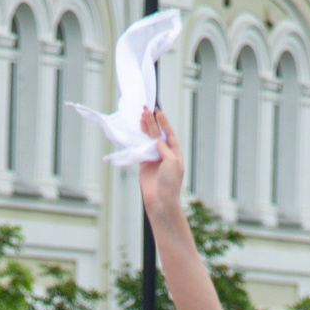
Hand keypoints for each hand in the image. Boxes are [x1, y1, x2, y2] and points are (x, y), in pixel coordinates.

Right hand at [138, 106, 185, 225]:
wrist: (160, 200)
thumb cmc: (170, 182)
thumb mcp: (171, 162)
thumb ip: (164, 148)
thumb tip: (157, 138)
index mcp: (174, 153)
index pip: (169, 134)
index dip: (164, 123)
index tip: (158, 111)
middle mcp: (164, 154)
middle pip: (157, 134)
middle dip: (152, 122)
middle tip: (145, 110)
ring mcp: (153, 158)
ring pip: (148, 139)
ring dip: (144, 128)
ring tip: (141, 116)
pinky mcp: (143, 163)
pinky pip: (140, 149)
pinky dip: (137, 139)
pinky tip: (136, 130)